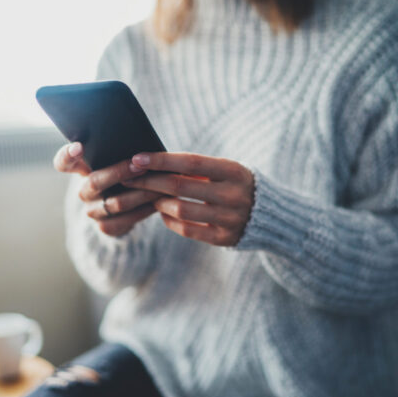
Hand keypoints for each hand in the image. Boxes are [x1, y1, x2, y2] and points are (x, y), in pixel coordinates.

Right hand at [53, 142, 162, 236]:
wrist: (130, 207)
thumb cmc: (127, 173)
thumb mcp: (119, 161)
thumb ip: (119, 151)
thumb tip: (139, 139)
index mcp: (81, 170)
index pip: (63, 162)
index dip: (68, 155)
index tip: (79, 147)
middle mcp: (84, 191)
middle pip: (95, 182)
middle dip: (120, 172)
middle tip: (141, 166)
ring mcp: (93, 211)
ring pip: (116, 203)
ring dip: (141, 193)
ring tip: (160, 185)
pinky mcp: (106, 227)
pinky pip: (126, 220)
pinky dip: (145, 210)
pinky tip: (159, 202)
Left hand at [122, 152, 254, 246]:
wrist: (267, 215)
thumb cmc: (235, 185)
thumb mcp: (225, 170)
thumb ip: (197, 168)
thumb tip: (153, 163)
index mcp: (234, 171)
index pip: (191, 162)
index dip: (161, 160)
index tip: (137, 158)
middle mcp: (233, 195)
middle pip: (180, 186)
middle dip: (150, 181)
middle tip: (130, 178)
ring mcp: (230, 219)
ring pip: (181, 210)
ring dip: (159, 202)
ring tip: (150, 196)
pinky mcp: (224, 238)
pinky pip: (188, 230)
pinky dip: (170, 220)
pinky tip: (163, 212)